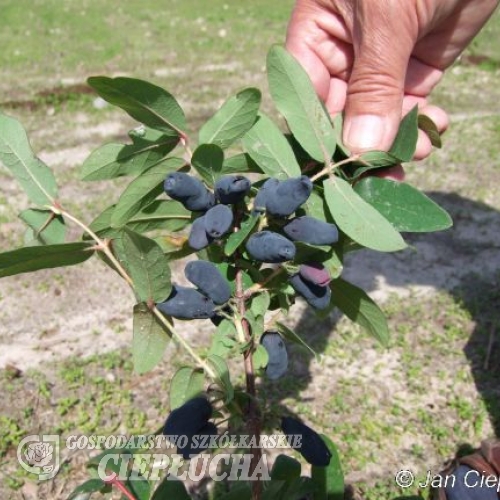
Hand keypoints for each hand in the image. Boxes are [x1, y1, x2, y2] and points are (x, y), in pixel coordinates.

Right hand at [286, 0, 498, 158]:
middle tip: (375, 181)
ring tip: (413, 160)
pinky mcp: (415, 71)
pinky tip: (434, 134)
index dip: (314, 133)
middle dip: (358, 149)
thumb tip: (360, 152)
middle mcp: (343, 52)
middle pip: (338, 115)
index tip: (331, 170)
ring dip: (393, 145)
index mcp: (317, 29)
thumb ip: (373, 85)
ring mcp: (380, 64)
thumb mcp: (389, 17)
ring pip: (375, 120)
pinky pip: (409, 112)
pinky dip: (421, 128)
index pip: (304, 92)